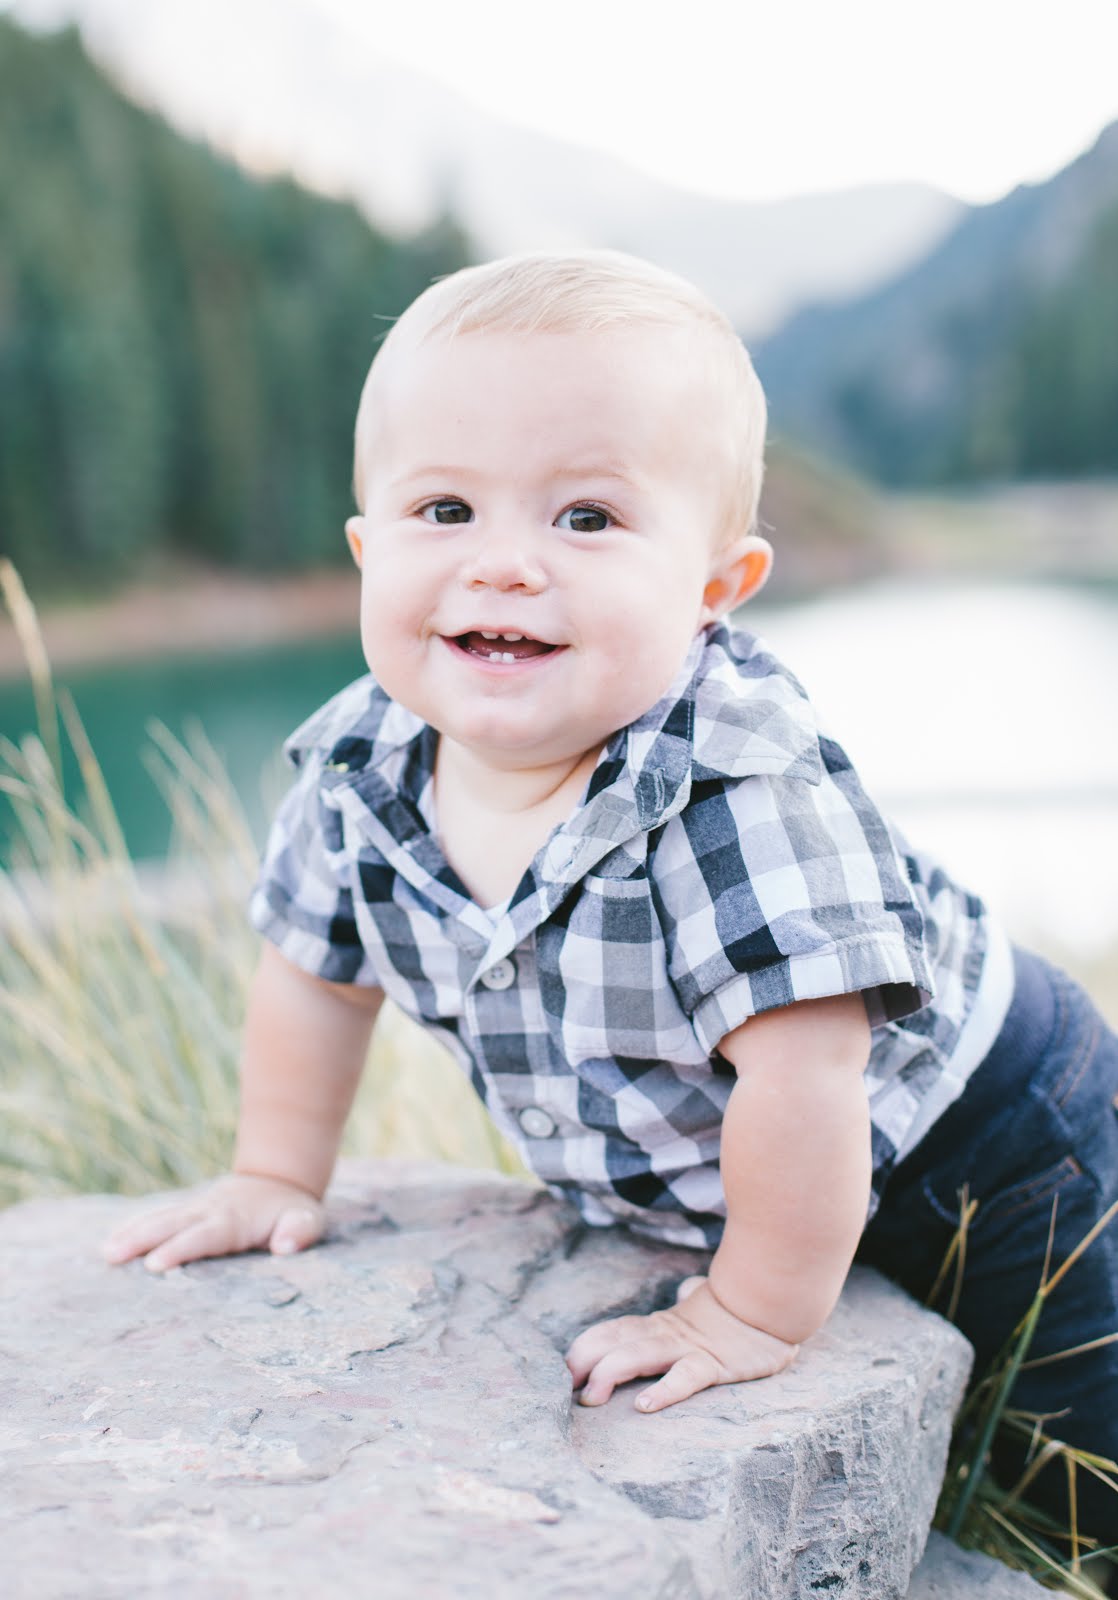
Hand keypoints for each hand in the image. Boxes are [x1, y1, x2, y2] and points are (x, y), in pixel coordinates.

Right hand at [101, 1172, 325, 1272]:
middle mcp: (210, 1212)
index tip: (155, 1264)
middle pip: (173, 1224)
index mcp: (235, 1219)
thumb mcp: (308, 1220)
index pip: (205, 1235)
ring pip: (161, 1219)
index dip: (181, 1248)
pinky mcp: (190, 1213)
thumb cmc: (294, 1210)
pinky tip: (113, 1241)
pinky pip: (160, 1219)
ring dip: (133, 1233)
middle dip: (142, 1238)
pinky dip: (136, 1227)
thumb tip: (285, 1247)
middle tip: (112, 1255)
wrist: (281, 1181)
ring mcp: (197, 1210)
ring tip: (105, 1252)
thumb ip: (299, 1231)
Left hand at [565, 1275, 798, 1412]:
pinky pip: (685, 1378)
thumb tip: (687, 1291)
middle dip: (583, 1363)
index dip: (583, 1349)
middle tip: (564, 1388)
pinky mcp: (714, 1365)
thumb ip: (685, 1302)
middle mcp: (665, 1335)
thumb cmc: (734, 1310)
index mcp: (657, 1326)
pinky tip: (645, 1405)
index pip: (610, 1331)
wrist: (771, 1301)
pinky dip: (664, 1391)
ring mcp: (688, 1349)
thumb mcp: (700, 1307)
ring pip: (639, 1356)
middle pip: (614, 1343)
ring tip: (591, 1397)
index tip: (562, 1371)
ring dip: (609, 1375)